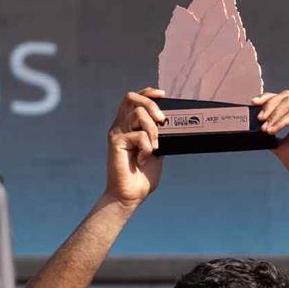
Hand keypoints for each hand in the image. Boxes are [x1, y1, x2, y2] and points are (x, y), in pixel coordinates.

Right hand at [106, 88, 164, 207]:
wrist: (131, 194)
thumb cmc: (143, 174)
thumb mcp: (157, 150)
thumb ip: (159, 136)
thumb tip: (172, 123)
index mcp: (129, 125)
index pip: (134, 99)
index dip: (148, 92)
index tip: (163, 94)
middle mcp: (121, 125)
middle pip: (132, 98)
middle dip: (151, 104)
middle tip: (163, 120)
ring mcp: (117, 133)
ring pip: (137, 114)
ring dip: (153, 129)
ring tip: (155, 146)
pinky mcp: (116, 142)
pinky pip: (138, 136)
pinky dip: (147, 148)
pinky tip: (143, 160)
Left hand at [254, 90, 288, 188]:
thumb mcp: (281, 146)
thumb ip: (271, 134)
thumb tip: (254, 128)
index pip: (282, 98)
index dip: (267, 98)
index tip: (253, 104)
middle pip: (286, 95)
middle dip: (269, 104)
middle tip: (259, 118)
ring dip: (274, 113)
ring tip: (266, 128)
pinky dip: (282, 120)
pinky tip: (273, 129)